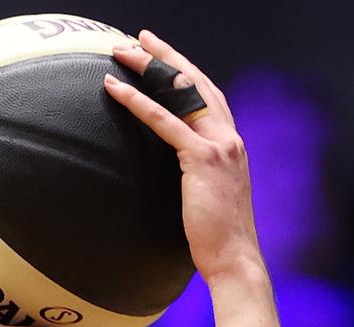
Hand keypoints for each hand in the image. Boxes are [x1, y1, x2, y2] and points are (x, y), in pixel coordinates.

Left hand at [105, 30, 264, 282]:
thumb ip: (200, 180)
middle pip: (195, 82)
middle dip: (166, 57)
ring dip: (149, 68)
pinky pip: (165, 122)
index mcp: (233, 147)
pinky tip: (117, 89)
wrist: (236, 260)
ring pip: (180, 92)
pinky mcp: (203, 160)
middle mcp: (230, 139)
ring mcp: (219, 146)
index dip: (186, 73)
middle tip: (138, 39)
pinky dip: (139, 102)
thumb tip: (182, 181)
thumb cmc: (219, 240)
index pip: (208, 97)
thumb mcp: (212, 200)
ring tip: (121, 53)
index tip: (163, 57)